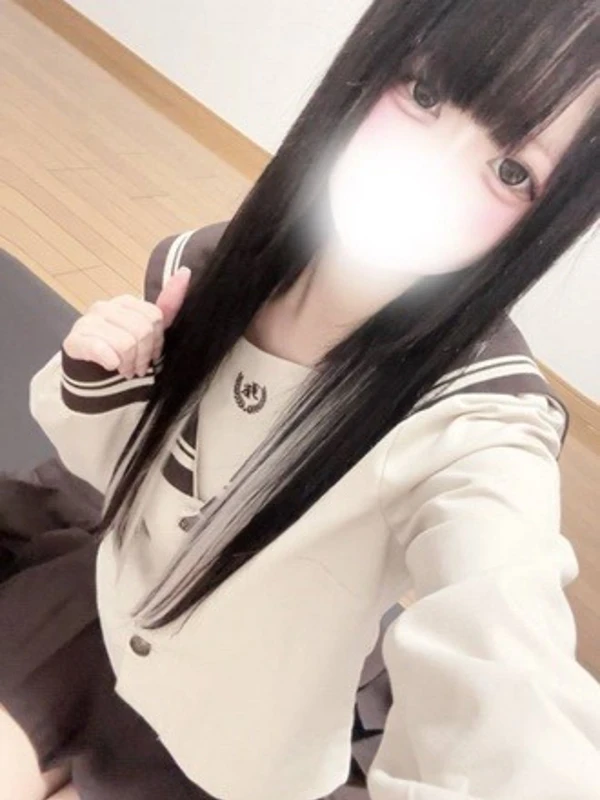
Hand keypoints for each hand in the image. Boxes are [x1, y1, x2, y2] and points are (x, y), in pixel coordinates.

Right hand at [63, 267, 191, 377]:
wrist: (86, 369)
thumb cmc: (120, 349)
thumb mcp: (147, 329)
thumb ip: (167, 305)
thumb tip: (186, 271)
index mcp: (125, 302)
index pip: (154, 317)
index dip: (157, 342)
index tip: (152, 356)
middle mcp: (105, 307)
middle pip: (141, 330)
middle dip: (143, 356)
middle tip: (137, 368)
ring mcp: (88, 321)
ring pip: (125, 343)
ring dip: (128, 363)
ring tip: (125, 370)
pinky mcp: (74, 340)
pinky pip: (100, 348)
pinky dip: (110, 359)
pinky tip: (112, 365)